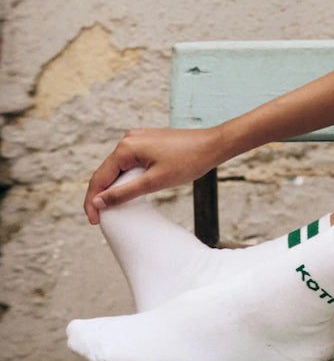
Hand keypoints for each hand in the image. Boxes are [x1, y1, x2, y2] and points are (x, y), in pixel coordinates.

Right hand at [84, 127, 227, 223]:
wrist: (214, 145)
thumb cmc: (189, 161)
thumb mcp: (154, 182)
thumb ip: (123, 193)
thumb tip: (98, 202)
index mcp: (126, 147)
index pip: (99, 177)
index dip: (92, 201)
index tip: (94, 221)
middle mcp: (129, 139)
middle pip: (106, 172)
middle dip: (101, 195)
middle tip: (100, 218)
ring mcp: (139, 139)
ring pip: (119, 167)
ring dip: (114, 186)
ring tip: (111, 207)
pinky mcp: (149, 142)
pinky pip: (131, 162)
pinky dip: (127, 177)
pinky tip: (128, 190)